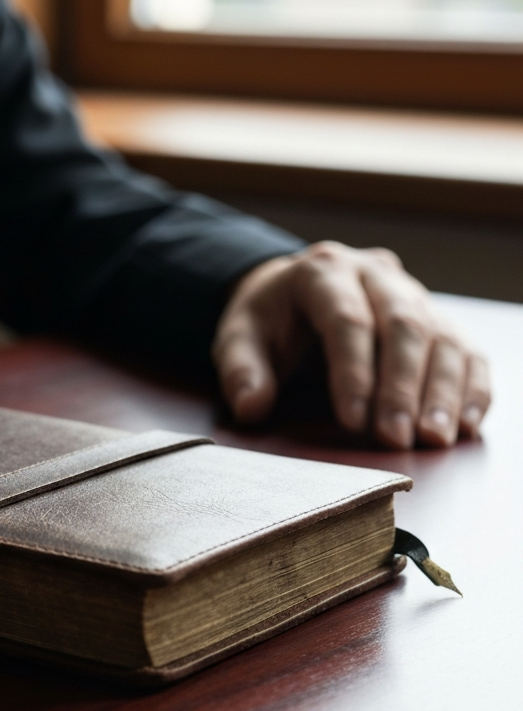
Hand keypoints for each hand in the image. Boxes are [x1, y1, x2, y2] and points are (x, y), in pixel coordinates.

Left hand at [211, 242, 490, 447]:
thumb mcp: (238, 340)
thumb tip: (251, 407)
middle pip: (403, 326)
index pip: (346, 320)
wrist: (289, 294)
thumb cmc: (266, 322)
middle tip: (397, 438)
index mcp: (323, 271)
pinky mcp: (436, 318)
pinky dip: (471, 387)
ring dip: (443, 392)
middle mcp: (375, 274)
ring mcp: (412, 292)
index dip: (352, 372)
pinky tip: (467, 424)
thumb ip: (241, 372)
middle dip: (402, 387)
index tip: (352, 420)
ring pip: (442, 337)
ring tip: (435, 439)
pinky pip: (466, 349)